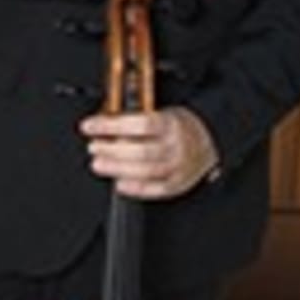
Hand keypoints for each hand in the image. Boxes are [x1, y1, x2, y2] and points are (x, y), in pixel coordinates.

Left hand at [81, 106, 219, 199]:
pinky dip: (136, 188)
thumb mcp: (160, 110)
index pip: (139, 123)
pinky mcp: (178, 183)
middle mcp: (176, 145)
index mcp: (171, 123)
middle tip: (94, 147)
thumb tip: (105, 114)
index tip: (90, 125)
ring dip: (118, 168)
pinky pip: (156, 189)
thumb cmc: (178, 125)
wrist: (209, 140)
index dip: (112, 125)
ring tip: (99, 164)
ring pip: (147, 171)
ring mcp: (179, 166)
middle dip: (112, 150)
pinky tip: (119, 183)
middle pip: (142, 150)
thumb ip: (135, 113)